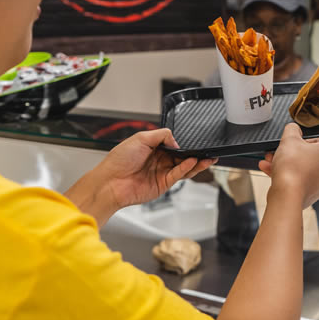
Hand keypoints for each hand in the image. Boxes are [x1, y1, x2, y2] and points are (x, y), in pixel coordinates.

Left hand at [65, 129, 216, 224]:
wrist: (111, 182)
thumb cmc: (119, 160)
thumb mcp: (141, 138)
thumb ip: (162, 135)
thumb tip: (177, 141)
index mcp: (152, 147)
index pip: (173, 144)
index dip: (184, 143)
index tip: (195, 141)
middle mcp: (158, 160)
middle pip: (182, 156)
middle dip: (195, 154)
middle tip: (207, 150)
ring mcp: (161, 172)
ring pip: (184, 167)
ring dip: (197, 163)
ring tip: (208, 158)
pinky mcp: (163, 184)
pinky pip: (178, 174)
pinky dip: (187, 168)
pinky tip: (192, 161)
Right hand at [258, 123, 318, 208]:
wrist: (287, 195)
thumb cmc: (292, 168)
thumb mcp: (289, 138)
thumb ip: (292, 129)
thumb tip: (293, 128)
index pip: (317, 140)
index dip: (300, 141)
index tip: (291, 144)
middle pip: (309, 156)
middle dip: (290, 154)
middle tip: (279, 152)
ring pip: (304, 169)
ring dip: (286, 164)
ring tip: (271, 161)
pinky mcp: (315, 194)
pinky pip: (301, 181)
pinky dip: (288, 176)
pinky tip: (272, 172)